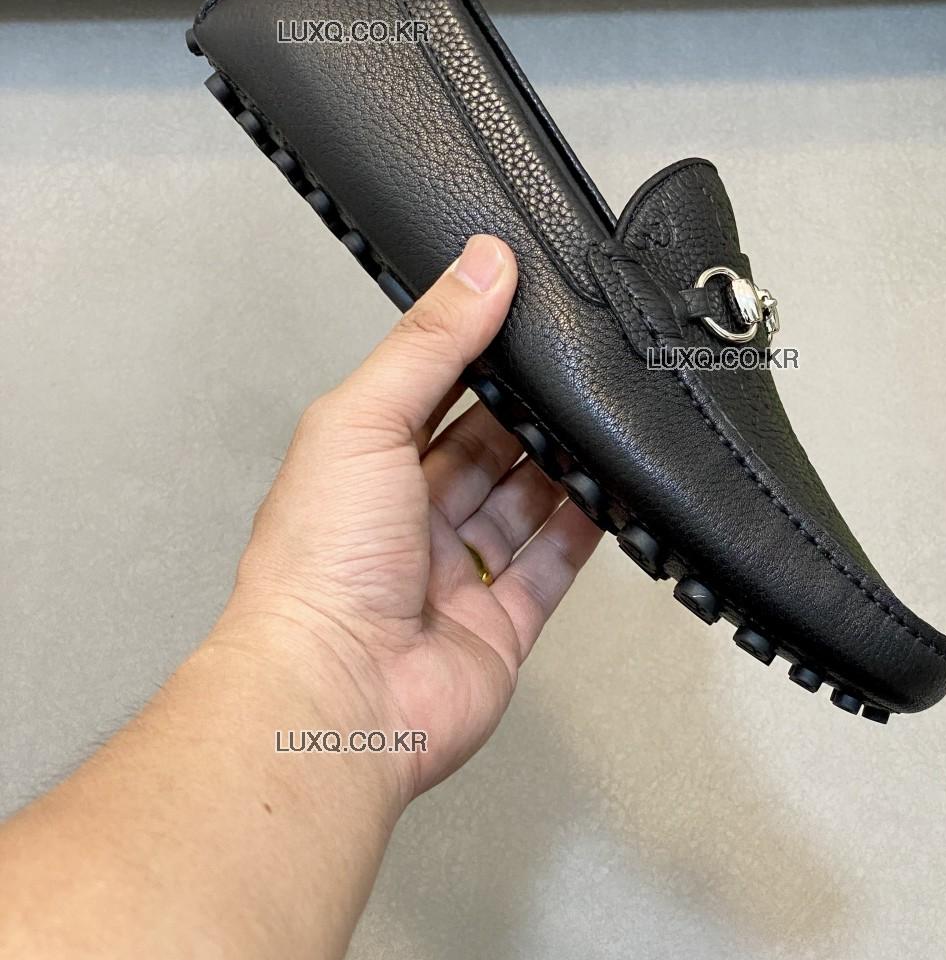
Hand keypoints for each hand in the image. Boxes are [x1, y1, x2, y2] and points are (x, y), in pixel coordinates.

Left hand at [214, 235, 601, 809]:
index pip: (428, 392)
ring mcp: (453, 577)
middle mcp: (404, 520)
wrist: (336, 696)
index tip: (524, 310)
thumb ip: (431, 342)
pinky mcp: (500, 627)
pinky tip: (613, 492)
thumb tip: (482, 263)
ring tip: (603, 422)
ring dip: (560, 467)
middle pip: (482, 449)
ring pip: (522, 505)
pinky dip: (585, 530)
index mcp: (359, 467)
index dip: (475, 353)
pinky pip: (552, 566)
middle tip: (577, 370)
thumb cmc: (318, 566)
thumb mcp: (365, 419)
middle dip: (526, 413)